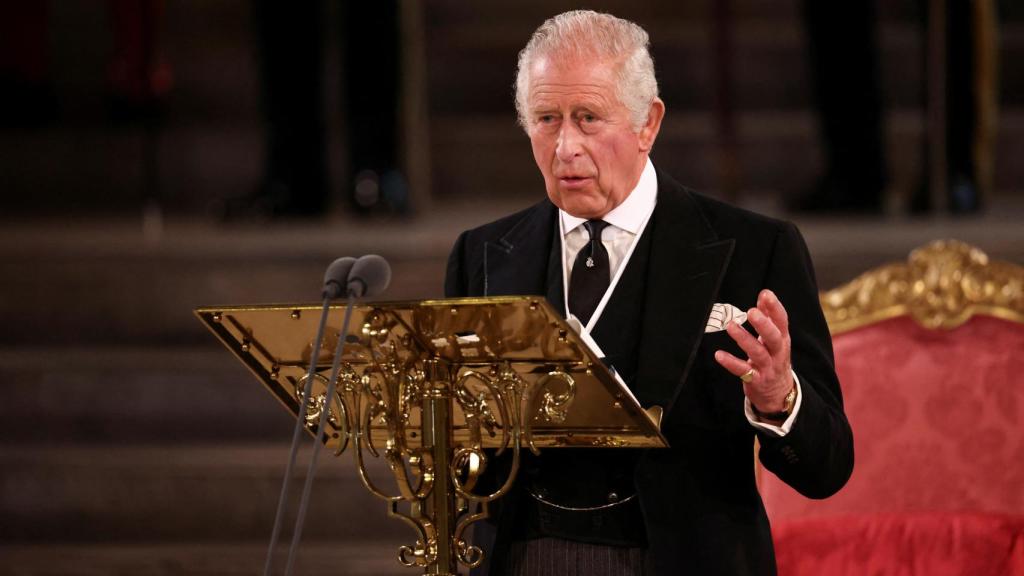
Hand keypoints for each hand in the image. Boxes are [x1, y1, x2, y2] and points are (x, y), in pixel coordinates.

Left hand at [714, 289, 794, 414]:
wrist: (779, 394)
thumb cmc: (774, 359)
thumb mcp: (775, 339)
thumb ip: (770, 318)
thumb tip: (764, 295)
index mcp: (783, 340)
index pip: (782, 322)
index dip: (775, 308)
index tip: (766, 294)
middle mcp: (778, 353)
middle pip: (774, 338)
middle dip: (764, 325)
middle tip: (752, 312)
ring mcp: (768, 368)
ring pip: (758, 354)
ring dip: (744, 339)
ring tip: (731, 326)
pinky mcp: (756, 381)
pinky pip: (743, 372)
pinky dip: (731, 363)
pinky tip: (719, 355)